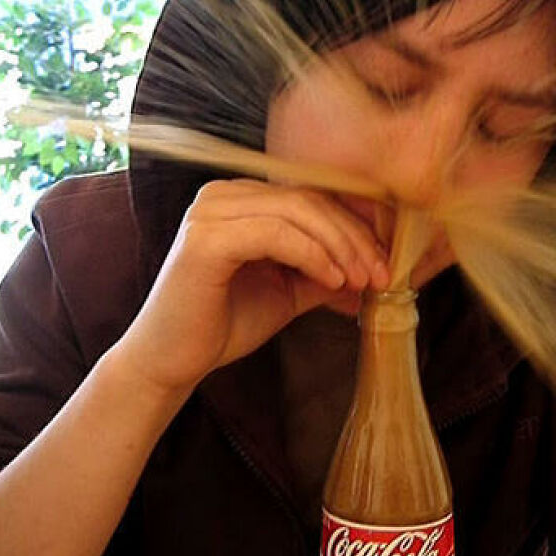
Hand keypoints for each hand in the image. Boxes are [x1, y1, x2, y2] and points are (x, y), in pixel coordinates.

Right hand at [110, 179, 389, 392]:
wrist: (172, 361)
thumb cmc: (223, 324)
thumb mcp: (288, 291)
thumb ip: (324, 271)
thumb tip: (372, 271)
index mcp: (240, 199)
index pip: (310, 197)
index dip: (354, 225)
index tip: (384, 262)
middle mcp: (223, 194)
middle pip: (308, 200)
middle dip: (354, 237)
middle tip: (381, 273)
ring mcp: (210, 211)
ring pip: (296, 211)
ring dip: (339, 246)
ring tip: (360, 280)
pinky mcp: (205, 238)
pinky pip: (275, 233)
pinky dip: (311, 254)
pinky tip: (331, 280)